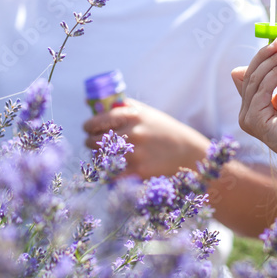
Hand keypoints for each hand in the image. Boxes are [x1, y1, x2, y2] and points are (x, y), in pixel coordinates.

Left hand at [83, 99, 210, 179]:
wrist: (188, 153)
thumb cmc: (164, 130)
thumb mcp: (146, 112)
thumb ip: (121, 107)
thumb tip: (90, 103)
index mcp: (133, 116)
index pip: (97, 121)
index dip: (88, 126)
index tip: (88, 129)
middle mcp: (133, 133)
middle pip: (94, 141)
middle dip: (91, 142)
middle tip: (93, 144)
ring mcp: (135, 154)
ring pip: (101, 158)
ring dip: (98, 158)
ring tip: (103, 156)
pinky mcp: (139, 172)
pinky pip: (112, 175)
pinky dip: (108, 173)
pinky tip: (111, 171)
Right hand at [232, 39, 276, 165]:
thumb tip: (274, 51)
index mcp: (252, 106)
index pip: (248, 74)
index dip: (261, 57)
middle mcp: (246, 112)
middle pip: (249, 74)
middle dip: (267, 55)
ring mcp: (247, 118)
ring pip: (255, 80)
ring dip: (273, 62)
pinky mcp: (254, 121)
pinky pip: (261, 90)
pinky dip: (275, 74)